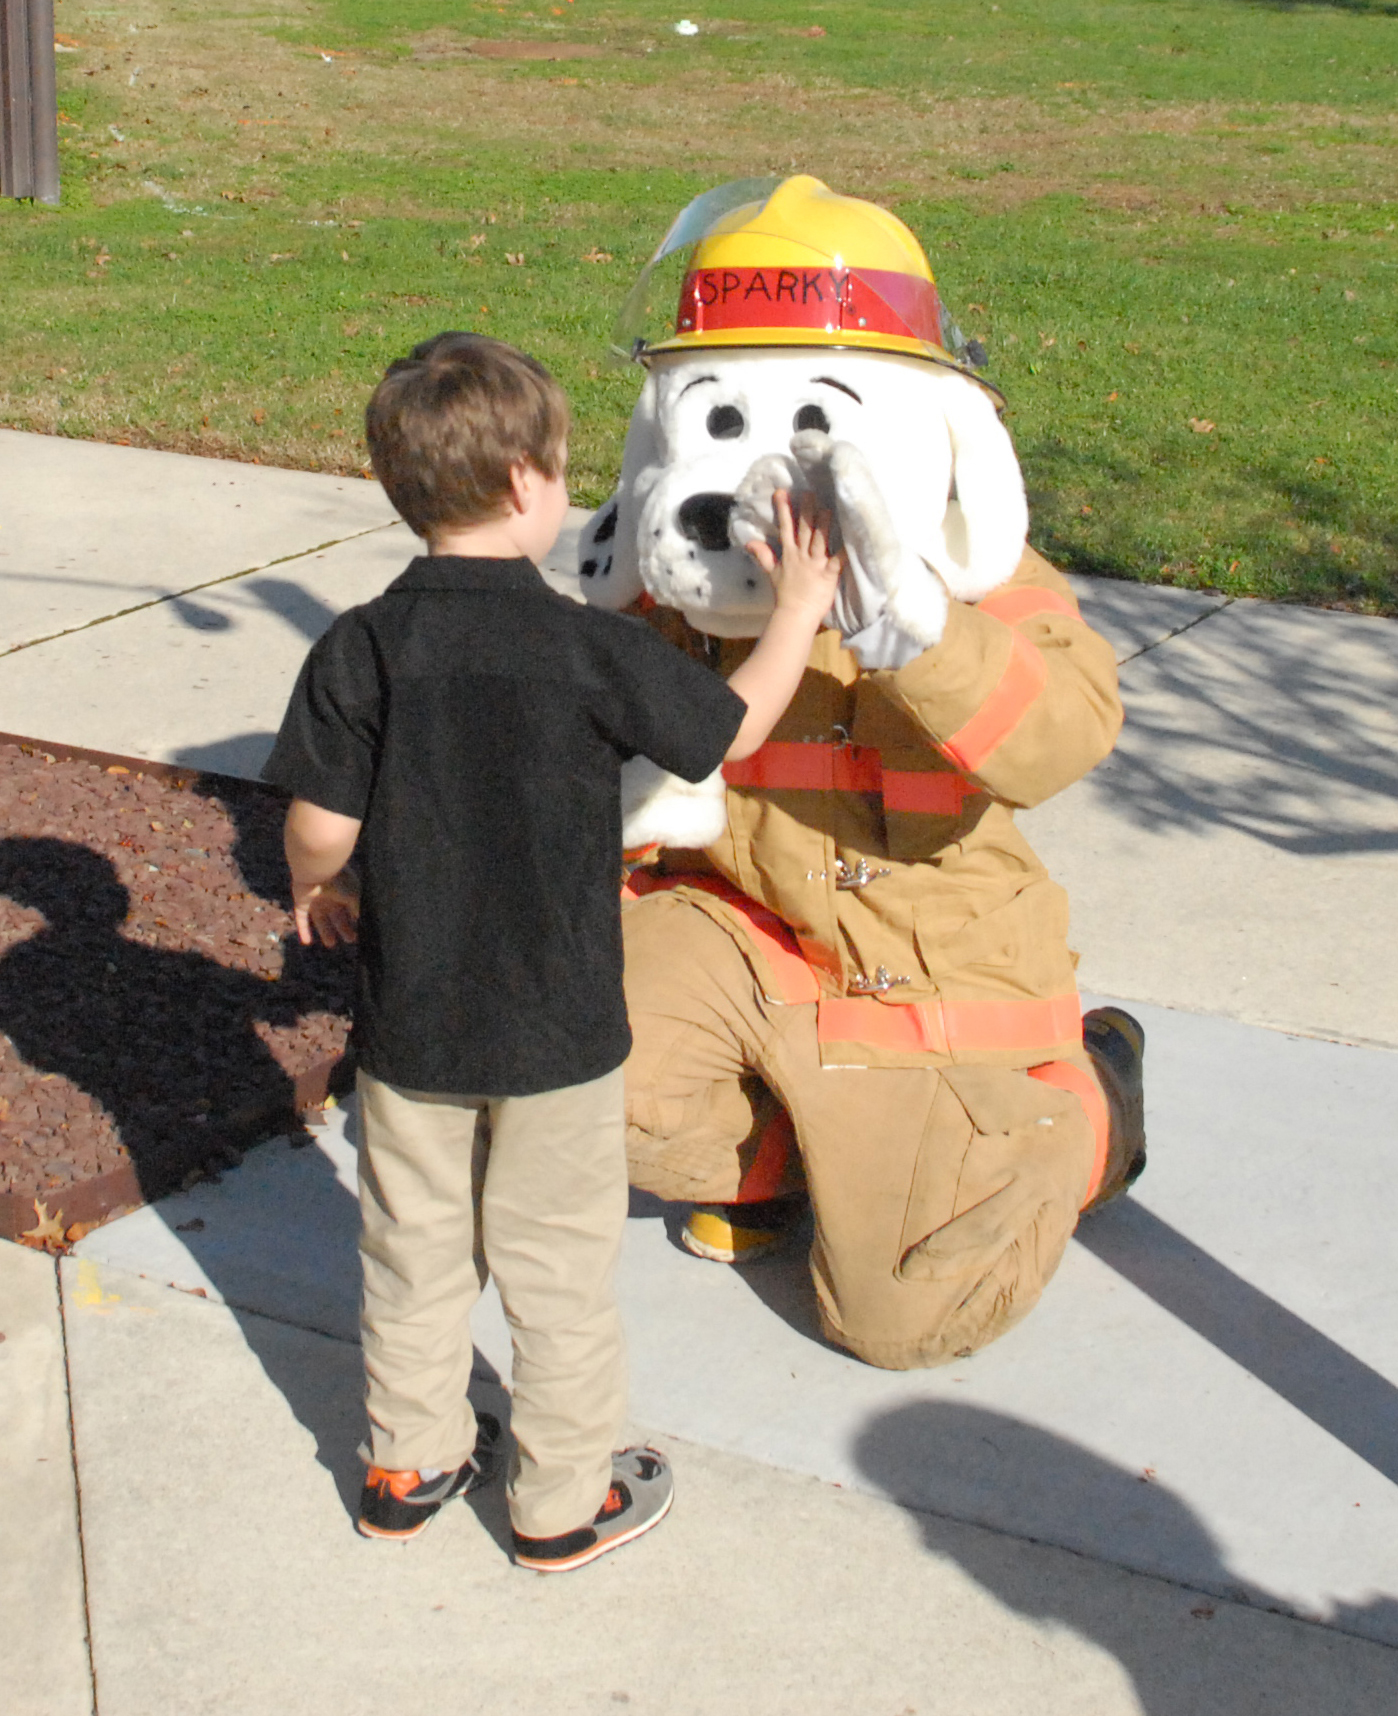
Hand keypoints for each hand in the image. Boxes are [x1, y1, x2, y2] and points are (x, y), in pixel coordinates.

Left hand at [292, 870, 359, 947]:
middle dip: (343, 928)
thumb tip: (358, 919)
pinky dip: (303, 931)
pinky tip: (306, 942)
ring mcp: (314, 900)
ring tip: (331, 945)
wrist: (315, 869)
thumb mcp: (353, 894)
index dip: (354, 920)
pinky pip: (301, 920)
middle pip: (336, 916)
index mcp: (342, 891)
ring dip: (325, 932)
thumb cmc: (338, 880)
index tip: (360, 932)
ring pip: (320, 920)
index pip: (349, 909)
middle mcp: (329, 896)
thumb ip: (356, 907)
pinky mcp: (301, 904)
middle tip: (350, 940)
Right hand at [742, 488, 843, 620]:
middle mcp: (802, 556)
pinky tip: (851, 540)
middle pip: (804, 530)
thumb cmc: (786, 595)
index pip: (786, 528)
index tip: (782, 493)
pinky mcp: (828, 575)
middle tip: (809, 493)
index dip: (784, 510)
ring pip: (819, 540)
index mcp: (789, 554)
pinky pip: (838, 560)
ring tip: (827, 508)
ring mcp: (815, 565)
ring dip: (822, 525)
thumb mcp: (772, 573)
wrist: (795, 615)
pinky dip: (844, 551)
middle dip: (806, 511)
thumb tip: (748, 542)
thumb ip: (763, 555)